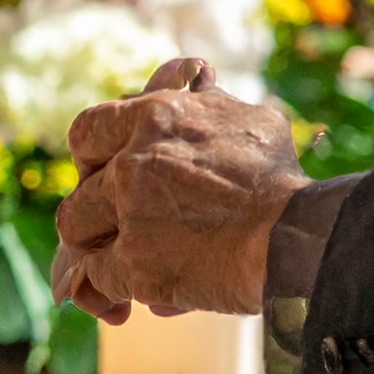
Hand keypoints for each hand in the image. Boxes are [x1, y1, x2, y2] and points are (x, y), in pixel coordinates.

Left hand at [52, 58, 308, 323]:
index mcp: (154, 118)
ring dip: (94, 248)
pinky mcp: (135, 265)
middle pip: (79, 188)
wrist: (297, 235)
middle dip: (92, 210)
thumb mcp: (248, 120)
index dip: (90, 158)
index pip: (86, 131)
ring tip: (116, 261)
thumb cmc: (280, 179)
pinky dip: (109, 288)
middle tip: (111, 226)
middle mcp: (132, 162)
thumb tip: (198, 78)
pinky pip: (96, 277)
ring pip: (76, 233)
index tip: (103, 174)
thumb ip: (209, 103)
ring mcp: (130, 215)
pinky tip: (131, 295)